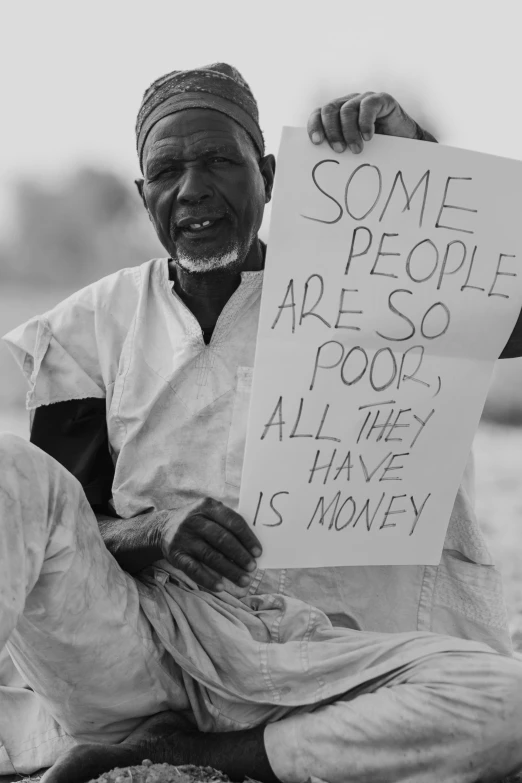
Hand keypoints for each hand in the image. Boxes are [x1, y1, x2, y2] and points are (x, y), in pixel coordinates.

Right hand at [160, 497, 261, 591]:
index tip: (258, 552)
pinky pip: (194, 569)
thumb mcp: (210, 513)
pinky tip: (221, 587)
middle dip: (240, 555)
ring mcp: (183, 537)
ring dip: (229, 570)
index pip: (233, 521)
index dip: (247, 538)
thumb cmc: (198, 522)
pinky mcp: (175, 554)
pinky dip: (208, 579)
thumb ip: (228, 524)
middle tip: (253, 568)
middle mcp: (194, 520)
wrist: (163, 526)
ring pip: (210, 556)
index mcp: (208, 506)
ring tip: (243, 580)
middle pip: (222, 539)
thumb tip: (252, 548)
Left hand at [307, 91, 428, 153]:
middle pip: (329, 110)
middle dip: (332, 131)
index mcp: (336, 115)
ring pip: (347, 110)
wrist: (405, 144)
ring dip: (349, 132)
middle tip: (339, 150)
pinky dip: (365, 123)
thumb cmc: (375, 150)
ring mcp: (364, 99)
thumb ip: (338, 149)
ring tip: (357, 150)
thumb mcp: (352, 149)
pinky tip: (369, 137)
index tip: (316, 142)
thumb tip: (319, 162)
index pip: (318, 114)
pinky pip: (368, 106)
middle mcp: (348, 103)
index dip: (314, 126)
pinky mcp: (381, 99)